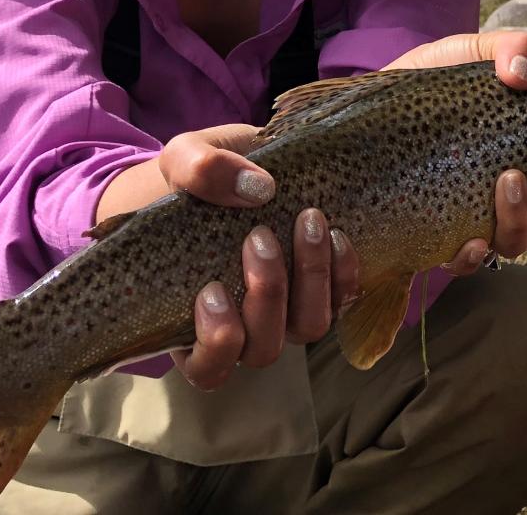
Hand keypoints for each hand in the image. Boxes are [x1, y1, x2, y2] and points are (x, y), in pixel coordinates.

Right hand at [94, 124, 364, 390]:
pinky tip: (335, 234)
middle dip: (267, 296)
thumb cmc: (194, 177)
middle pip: (264, 348)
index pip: (207, 367)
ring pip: (309, 328)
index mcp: (191, 319)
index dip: (215, 343)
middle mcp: (244, 326)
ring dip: (312, 280)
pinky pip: (344, 301)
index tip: (213, 289)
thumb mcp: (182, 160)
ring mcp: (287, 311)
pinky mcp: (323, 287)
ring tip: (307, 222)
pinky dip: (344, 273)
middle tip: (260, 237)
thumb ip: (198, 169)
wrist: (235, 165)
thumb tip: (256, 189)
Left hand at [384, 30, 526, 271]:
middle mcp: (512, 196)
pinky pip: (463, 264)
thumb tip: (524, 75)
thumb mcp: (470, 51)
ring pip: (515, 243)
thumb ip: (509, 48)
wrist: (373, 102)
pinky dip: (471, 258)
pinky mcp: (435, 235)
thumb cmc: (433, 79)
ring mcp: (475, 217)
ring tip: (507, 178)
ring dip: (520, 219)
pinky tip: (467, 241)